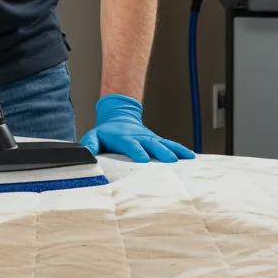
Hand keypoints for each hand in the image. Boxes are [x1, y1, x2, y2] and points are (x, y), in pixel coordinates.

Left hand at [79, 94, 194, 162]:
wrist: (119, 117)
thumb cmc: (106, 133)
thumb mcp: (93, 136)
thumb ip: (90, 144)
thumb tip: (86, 154)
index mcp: (124, 138)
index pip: (131, 144)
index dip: (137, 151)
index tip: (143, 159)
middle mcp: (140, 137)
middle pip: (152, 143)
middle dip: (161, 151)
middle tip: (170, 160)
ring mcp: (151, 138)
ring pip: (164, 143)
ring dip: (175, 150)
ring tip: (186, 158)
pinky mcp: (158, 140)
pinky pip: (171, 144)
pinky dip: (181, 149)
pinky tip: (191, 157)